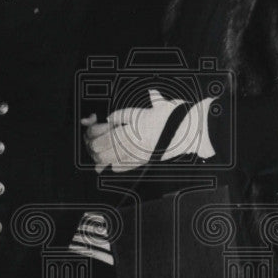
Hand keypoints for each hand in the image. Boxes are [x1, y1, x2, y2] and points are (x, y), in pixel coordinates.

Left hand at [81, 89, 215, 172]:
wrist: (186, 129)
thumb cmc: (166, 116)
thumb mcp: (141, 111)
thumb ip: (122, 115)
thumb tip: (109, 119)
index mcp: (131, 131)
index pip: (105, 138)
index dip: (96, 138)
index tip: (91, 137)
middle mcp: (134, 146)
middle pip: (106, 153)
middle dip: (97, 150)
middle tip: (92, 147)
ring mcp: (140, 155)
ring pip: (114, 161)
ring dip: (104, 159)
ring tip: (98, 158)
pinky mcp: (146, 160)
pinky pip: (127, 166)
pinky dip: (118, 166)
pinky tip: (113, 165)